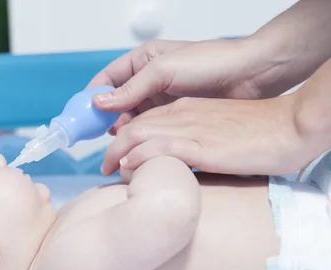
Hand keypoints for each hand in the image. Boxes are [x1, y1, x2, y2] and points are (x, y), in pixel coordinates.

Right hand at [87, 39, 274, 132]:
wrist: (250, 75)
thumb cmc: (210, 62)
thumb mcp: (163, 71)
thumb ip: (130, 89)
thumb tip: (99, 103)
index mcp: (141, 60)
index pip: (106, 79)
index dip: (91, 97)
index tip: (80, 117)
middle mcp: (147, 79)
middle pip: (115, 101)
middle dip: (105, 119)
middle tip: (98, 138)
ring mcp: (160, 98)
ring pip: (131, 117)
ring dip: (122, 130)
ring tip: (118, 145)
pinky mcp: (173, 114)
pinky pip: (149, 127)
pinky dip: (140, 136)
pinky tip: (137, 146)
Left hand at [101, 94, 322, 175]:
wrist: (289, 127)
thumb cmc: (258, 135)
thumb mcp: (216, 135)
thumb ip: (193, 145)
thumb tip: (175, 167)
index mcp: (186, 110)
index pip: (143, 121)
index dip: (124, 138)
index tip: (116, 156)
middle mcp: (182, 115)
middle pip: (133, 126)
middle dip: (113, 147)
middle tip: (105, 167)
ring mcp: (189, 128)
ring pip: (138, 134)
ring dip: (118, 153)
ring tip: (109, 171)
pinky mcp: (199, 145)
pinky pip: (158, 148)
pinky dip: (139, 156)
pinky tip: (128, 167)